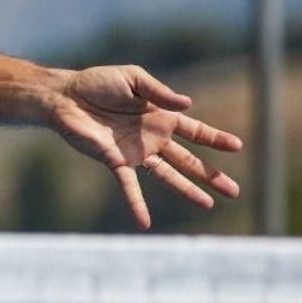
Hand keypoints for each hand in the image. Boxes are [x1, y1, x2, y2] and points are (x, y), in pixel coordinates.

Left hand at [46, 65, 242, 228]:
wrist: (65, 96)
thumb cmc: (97, 83)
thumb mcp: (133, 79)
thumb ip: (159, 92)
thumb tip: (188, 105)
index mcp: (160, 117)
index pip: (195, 131)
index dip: (215, 139)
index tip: (237, 146)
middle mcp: (152, 138)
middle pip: (187, 160)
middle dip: (210, 174)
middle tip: (233, 191)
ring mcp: (135, 152)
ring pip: (167, 175)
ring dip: (187, 189)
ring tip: (208, 204)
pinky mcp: (114, 161)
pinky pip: (129, 186)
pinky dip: (137, 204)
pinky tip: (144, 224)